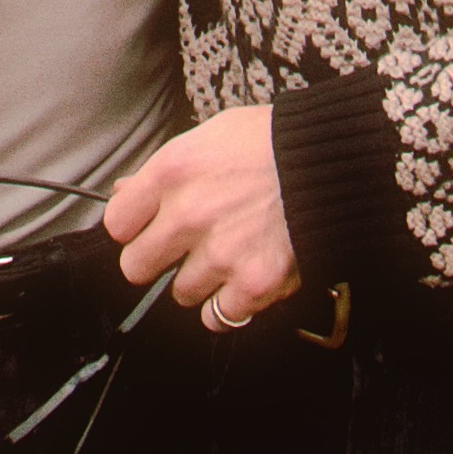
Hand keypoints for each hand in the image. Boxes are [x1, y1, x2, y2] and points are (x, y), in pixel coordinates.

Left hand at [105, 106, 297, 325]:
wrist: (336, 160)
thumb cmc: (273, 142)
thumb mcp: (210, 136)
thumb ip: (165, 169)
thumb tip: (125, 192)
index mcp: (173, 172)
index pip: (116, 224)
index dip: (134, 227)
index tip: (150, 227)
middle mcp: (189, 214)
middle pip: (137, 267)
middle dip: (158, 259)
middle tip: (186, 246)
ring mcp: (221, 253)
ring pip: (181, 293)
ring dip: (202, 280)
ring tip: (231, 252)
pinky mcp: (253, 285)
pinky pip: (220, 317)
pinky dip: (232, 305)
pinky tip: (246, 276)